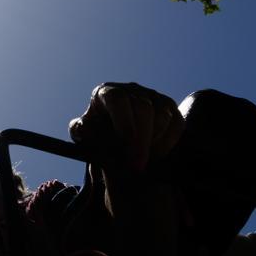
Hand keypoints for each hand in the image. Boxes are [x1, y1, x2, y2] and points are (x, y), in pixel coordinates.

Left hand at [69, 82, 183, 172]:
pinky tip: (155, 155)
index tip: (125, 143)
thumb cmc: (96, 132)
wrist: (115, 136)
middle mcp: (131, 89)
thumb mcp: (83, 133)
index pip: (117, 99)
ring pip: (161, 116)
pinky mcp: (169, 106)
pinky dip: (168, 142)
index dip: (123, 119)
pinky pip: (176, 122)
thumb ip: (80, 131)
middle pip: (142, 109)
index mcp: (106, 92)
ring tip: (142, 161)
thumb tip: (83, 128)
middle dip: (141, 140)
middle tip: (137, 165)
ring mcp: (152, 96)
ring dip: (154, 142)